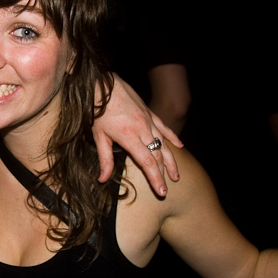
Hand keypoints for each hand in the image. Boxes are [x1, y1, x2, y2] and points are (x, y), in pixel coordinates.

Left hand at [93, 73, 181, 194]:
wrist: (103, 85)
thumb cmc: (97, 111)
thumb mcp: (99, 137)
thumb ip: (104, 159)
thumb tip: (103, 179)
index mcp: (130, 138)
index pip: (148, 163)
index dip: (156, 179)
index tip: (162, 192)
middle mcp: (143, 130)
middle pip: (158, 156)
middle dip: (164, 174)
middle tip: (168, 189)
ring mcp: (148, 120)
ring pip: (164, 144)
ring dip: (171, 160)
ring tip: (176, 174)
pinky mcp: (149, 112)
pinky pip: (164, 127)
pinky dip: (173, 137)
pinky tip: (180, 146)